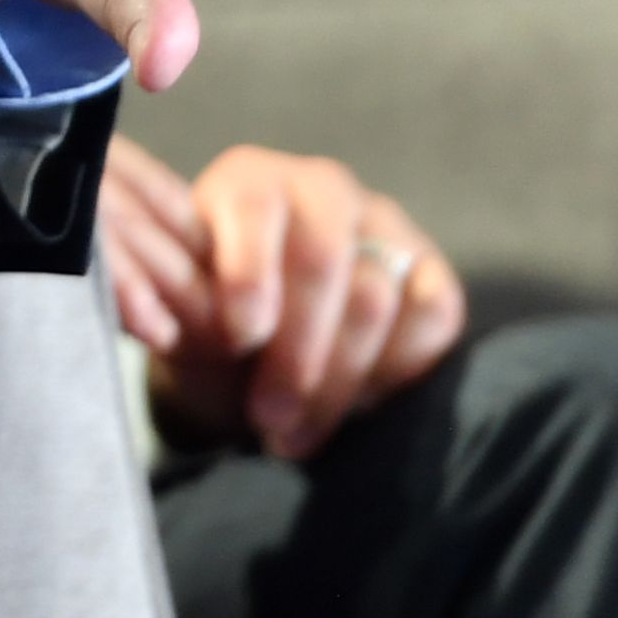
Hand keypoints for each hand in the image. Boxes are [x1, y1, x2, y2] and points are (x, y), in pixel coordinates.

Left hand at [107, 134, 466, 458]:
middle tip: (267, 418)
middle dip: (295, 352)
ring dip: (336, 380)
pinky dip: (395, 371)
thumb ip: (184, 313)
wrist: (255, 357)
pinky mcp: (431, 272)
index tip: (238, 340)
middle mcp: (321, 189)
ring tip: (296, 435)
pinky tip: (354, 410)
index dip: (248, 275)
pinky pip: (434, 315)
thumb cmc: (208, 327)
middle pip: (322, 262)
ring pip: (375, 298)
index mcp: (248, 181)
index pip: (253, 210)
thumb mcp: (182, 318)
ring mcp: (385, 226)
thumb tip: (193, 328)